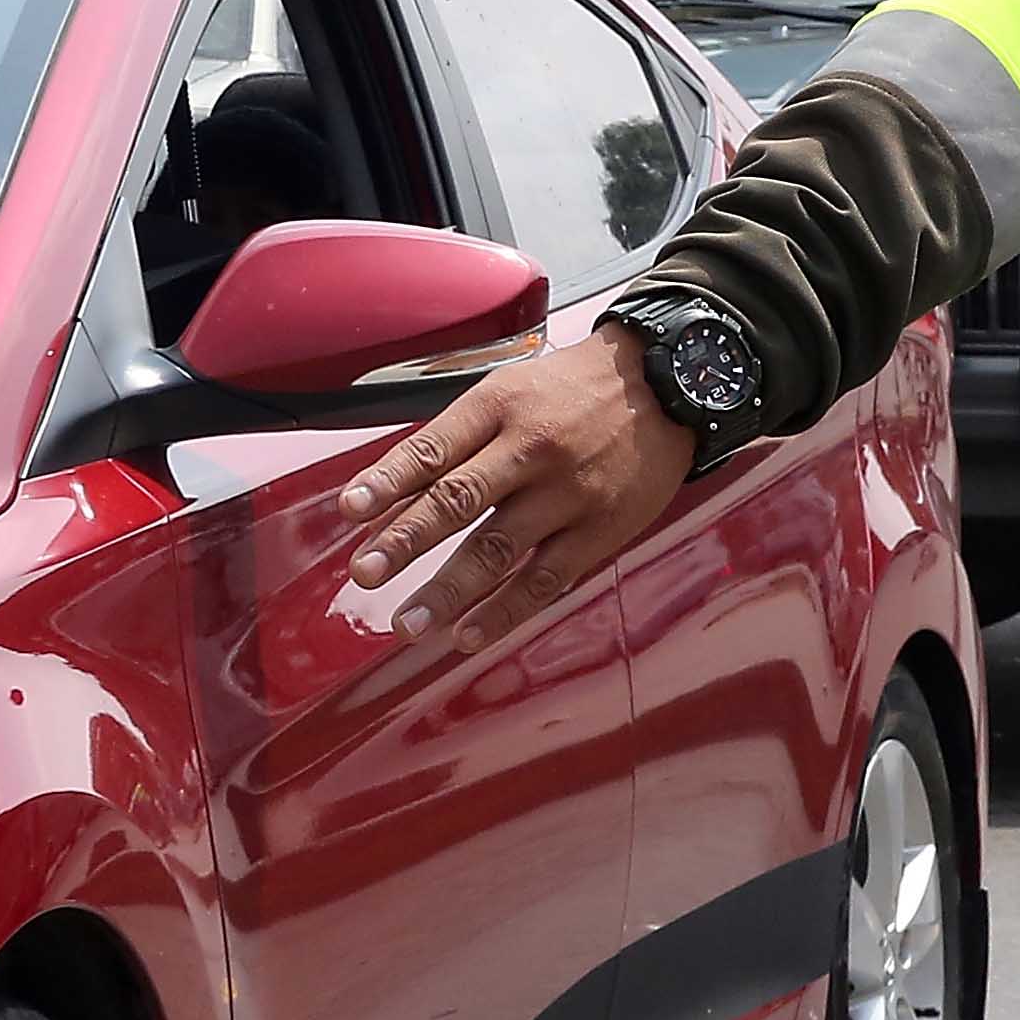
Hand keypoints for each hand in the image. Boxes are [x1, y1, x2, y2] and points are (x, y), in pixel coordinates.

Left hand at [330, 321, 699, 645]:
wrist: (668, 386)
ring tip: (407, 623)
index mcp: (498, 407)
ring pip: (498, 549)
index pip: (433, 448)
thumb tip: (389, 491)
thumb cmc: (571, 389)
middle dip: (405, 541)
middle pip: (458, 500)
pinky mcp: (600, 531)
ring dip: (448, 591)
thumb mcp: (508, 389)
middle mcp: (530, 449)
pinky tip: (468, 634)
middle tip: (364, 573)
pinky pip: (545, 578)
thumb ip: (454, 439)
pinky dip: (504, 610)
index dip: (388, 479)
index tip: (351, 508)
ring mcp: (567, 494)